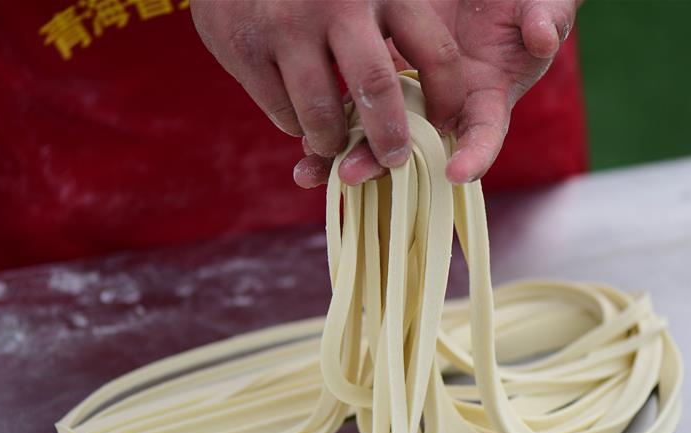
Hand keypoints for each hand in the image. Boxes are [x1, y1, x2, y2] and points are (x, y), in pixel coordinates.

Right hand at [191, 0, 464, 168]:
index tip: (442, 125)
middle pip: (376, 91)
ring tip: (335, 142)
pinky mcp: (243, 49)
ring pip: (321, 117)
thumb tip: (432, 101)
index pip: (436, 53)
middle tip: (392, 159)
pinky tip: (298, 112)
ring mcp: (285, 26)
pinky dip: (296, 125)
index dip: (446, 99)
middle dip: (389, 139)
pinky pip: (282, 115)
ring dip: (333, 141)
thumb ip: (393, 19)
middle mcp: (335, 4)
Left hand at [293, 0, 580, 187]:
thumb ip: (548, 17)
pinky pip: (354, 104)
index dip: (474, 155)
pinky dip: (329, 120)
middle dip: (384, 163)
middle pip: (416, 145)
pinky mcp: (382, 73)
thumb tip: (544, 37)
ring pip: (377, 132)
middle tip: (353, 175)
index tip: (457, 173)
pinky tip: (301, 139)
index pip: (484, 132)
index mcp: (488, 96)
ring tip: (310, 171)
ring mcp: (411, 93)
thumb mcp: (541, 1)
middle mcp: (446, 107)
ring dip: (346, 152)